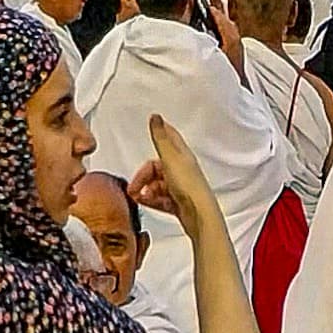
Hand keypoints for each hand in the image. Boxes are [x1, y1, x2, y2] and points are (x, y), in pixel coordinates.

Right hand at [130, 114, 221, 238]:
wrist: (199, 215)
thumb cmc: (189, 186)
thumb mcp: (170, 158)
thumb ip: (161, 138)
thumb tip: (155, 117)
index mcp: (182, 155)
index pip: (170, 138)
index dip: (160, 132)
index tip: (151, 128)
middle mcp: (182, 170)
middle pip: (158, 167)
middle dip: (144, 174)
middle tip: (134, 184)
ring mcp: (181, 188)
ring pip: (159, 185)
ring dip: (146, 189)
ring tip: (138, 195)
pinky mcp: (179, 204)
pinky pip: (161, 199)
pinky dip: (152, 200)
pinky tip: (146, 203)